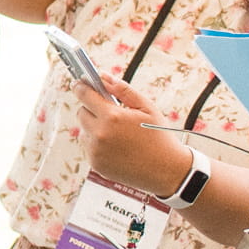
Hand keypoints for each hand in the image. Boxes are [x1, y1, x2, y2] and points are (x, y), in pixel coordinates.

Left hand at [72, 78, 190, 196]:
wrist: (167, 171)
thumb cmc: (159, 136)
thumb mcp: (146, 107)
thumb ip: (122, 89)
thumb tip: (102, 76)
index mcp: (112, 117)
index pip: (84, 95)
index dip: (81, 87)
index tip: (80, 83)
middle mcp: (99, 134)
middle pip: (81, 112)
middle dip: (92, 109)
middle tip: (110, 113)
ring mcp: (95, 151)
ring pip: (84, 130)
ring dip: (94, 127)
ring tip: (118, 133)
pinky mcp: (95, 164)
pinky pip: (88, 146)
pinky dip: (97, 143)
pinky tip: (117, 146)